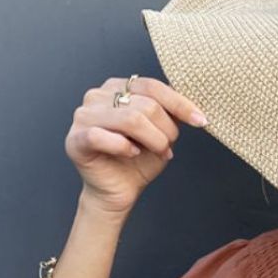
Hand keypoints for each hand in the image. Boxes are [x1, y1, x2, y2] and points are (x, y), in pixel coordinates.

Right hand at [64, 75, 208, 216]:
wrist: (119, 191)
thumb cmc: (137, 161)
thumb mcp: (161, 133)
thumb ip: (170, 113)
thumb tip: (191, 100)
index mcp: (118, 87)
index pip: (153, 86)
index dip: (180, 104)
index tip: (201, 121)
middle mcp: (97, 96)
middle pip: (146, 104)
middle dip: (166, 131)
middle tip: (167, 149)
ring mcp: (83, 116)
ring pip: (130, 119)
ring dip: (153, 140)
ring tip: (156, 153)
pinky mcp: (76, 139)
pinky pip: (103, 137)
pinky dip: (124, 147)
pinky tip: (132, 154)